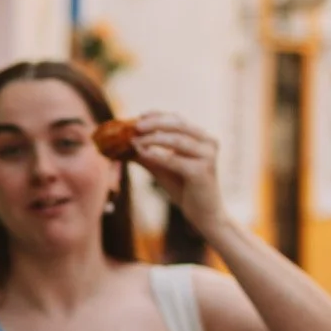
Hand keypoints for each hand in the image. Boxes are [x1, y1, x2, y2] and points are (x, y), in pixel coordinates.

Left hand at [130, 113, 227, 236]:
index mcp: (202, 138)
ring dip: (153, 139)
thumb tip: (122, 144)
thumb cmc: (184, 189)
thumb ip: (147, 154)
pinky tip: (143, 154)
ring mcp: (207, 156)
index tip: (139, 115)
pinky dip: (158, 156)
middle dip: (154, 124)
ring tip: (134, 141)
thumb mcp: (163, 168)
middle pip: (178, 125)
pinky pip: (175, 160)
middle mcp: (208, 143)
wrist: (204, 214)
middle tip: (135, 126)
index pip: (178, 120)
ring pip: (177, 140)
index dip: (157, 116)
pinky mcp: (201, 171)